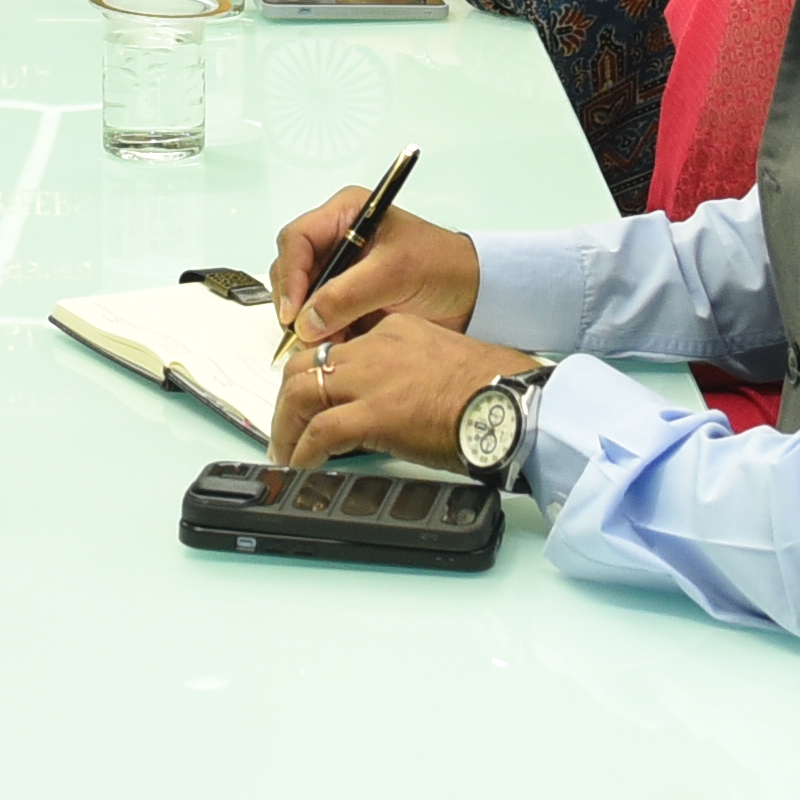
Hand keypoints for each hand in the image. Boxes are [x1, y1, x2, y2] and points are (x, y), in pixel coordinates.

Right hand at [268, 183, 474, 327]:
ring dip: (309, 323)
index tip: (293, 312)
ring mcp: (341, 270)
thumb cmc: (442, 268)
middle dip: (296, 304)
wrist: (475, 295)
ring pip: (303, 298)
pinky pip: (320, 317)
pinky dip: (324, 334)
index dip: (290, 275)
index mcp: (346, 214)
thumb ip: (346, 295)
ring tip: (329, 344)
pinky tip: (340, 345)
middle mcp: (337, 238)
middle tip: (306, 336)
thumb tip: (305, 322)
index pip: (296, 239)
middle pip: (293, 269)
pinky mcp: (347, 299)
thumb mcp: (395, 274)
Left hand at [271, 308, 538, 470]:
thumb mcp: (444, 365)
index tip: (314, 400)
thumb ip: (411, 376)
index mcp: (394, 332)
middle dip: (289, 399)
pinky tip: (303, 467)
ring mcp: (371, 379)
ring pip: (302, 393)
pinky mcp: (373, 414)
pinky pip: (320, 433)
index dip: (319, 377)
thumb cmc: (495, 390)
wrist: (513, 403)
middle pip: (307, 365)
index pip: (339, 349)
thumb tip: (400, 407)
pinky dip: (304, 452)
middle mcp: (375, 348)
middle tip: (287, 428)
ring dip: (287, 427)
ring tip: (286, 453)